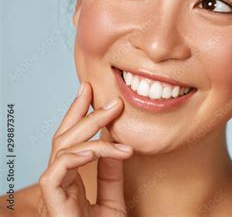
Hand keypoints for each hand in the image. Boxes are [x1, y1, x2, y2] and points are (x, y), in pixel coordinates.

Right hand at [38, 82, 132, 216]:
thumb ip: (112, 174)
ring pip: (61, 148)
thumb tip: (116, 145)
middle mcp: (60, 181)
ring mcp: (55, 191)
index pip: (73, 140)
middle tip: (106, 96)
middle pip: (64, 137)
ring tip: (113, 115)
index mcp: (72, 179)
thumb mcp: (113, 199)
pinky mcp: (53, 202)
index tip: (91, 91)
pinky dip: (78, 156)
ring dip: (89, 128)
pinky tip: (99, 149)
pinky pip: (56, 171)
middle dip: (83, 112)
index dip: (79, 114)